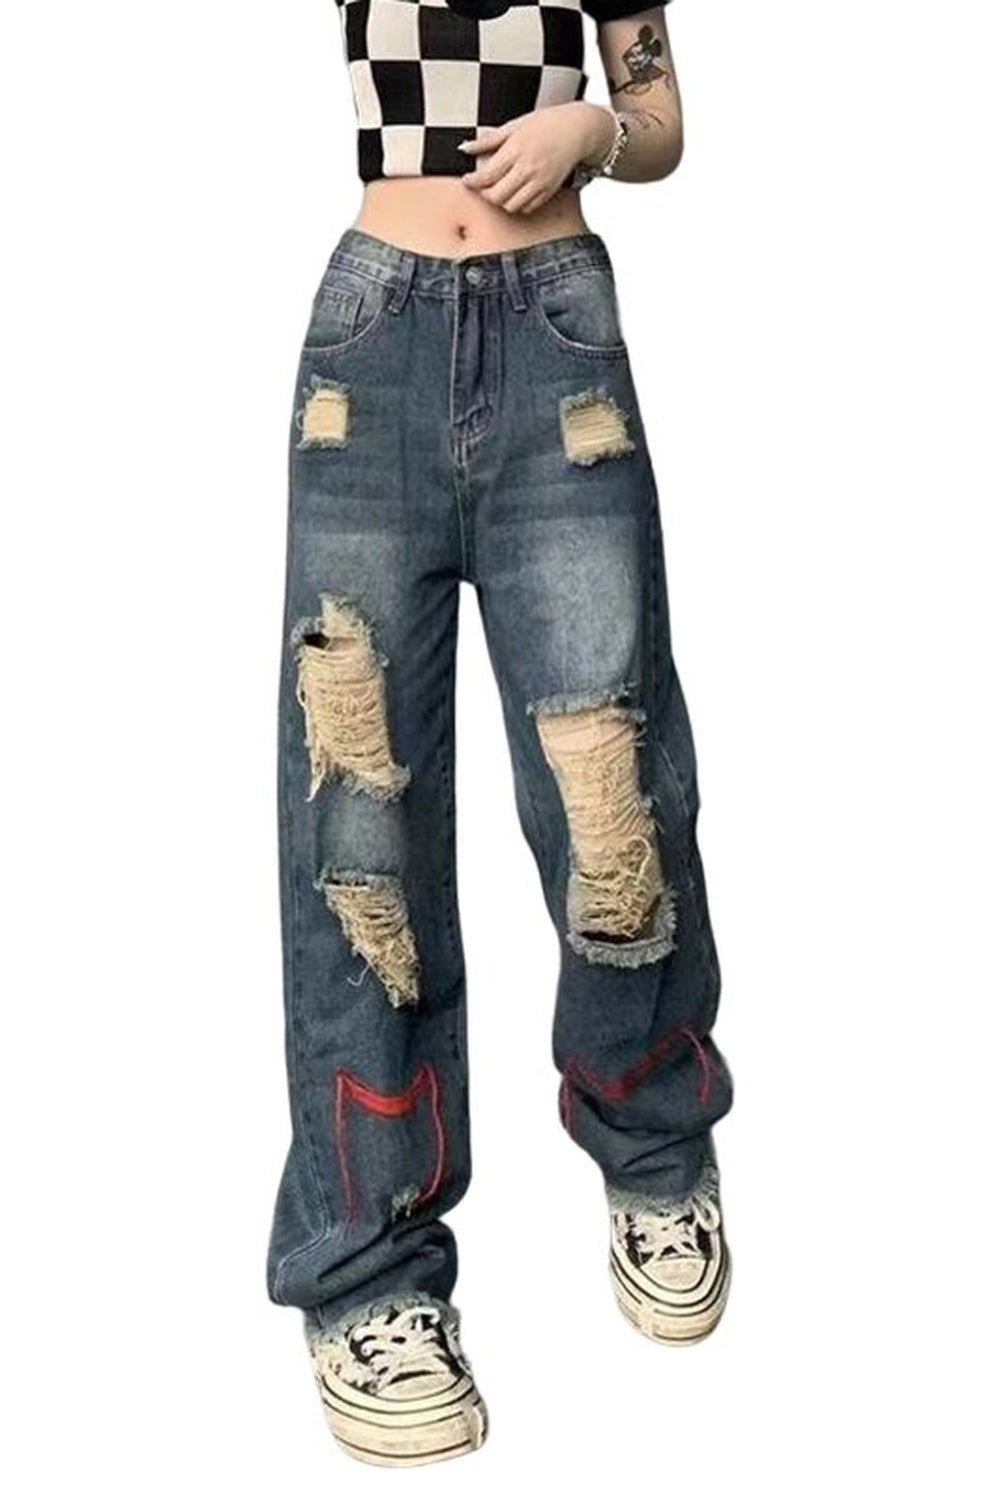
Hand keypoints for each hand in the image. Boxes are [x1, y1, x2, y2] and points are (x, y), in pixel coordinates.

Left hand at [458, 102, 616, 214]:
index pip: (487, 175)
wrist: (578, 130)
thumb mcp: (514, 125)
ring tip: (498, 189)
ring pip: (510, 205)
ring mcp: (539, 182)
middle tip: (482, 187)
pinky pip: (526, 207)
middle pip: (496, 195)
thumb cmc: (547, 124)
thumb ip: (489, 140)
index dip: (472, 182)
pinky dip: (517, 204)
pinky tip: (515, 192)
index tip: (467, 181)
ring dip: (500, 201)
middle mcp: (527, 168)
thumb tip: (465, 147)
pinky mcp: (548, 191)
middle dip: (485, 194)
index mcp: (516, 149)